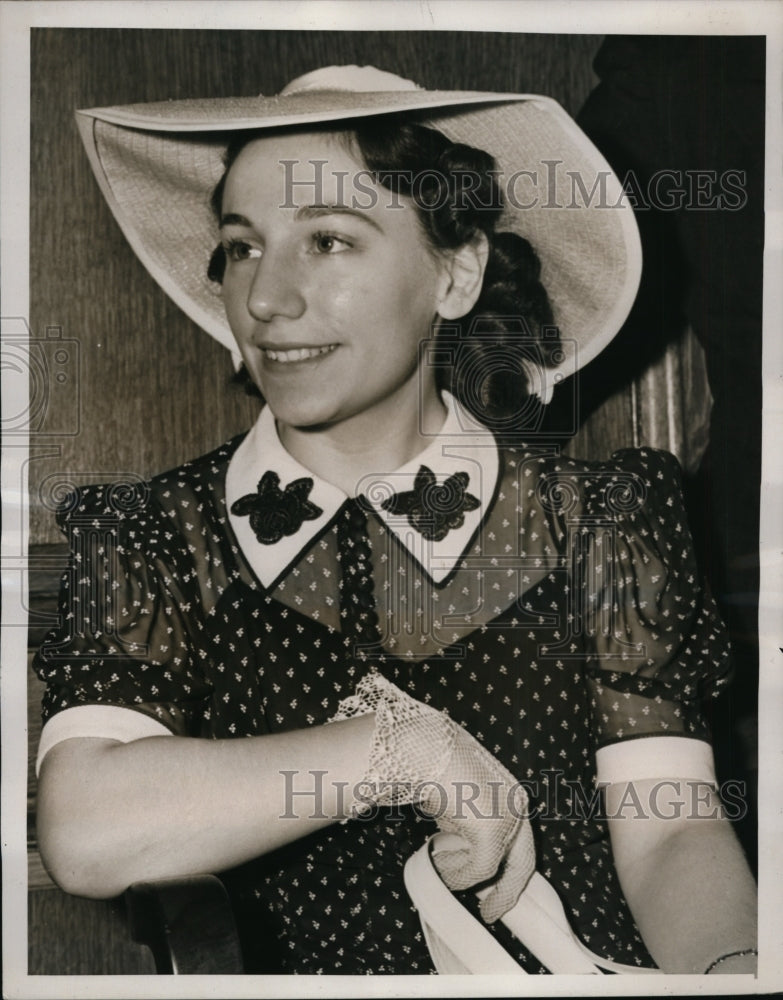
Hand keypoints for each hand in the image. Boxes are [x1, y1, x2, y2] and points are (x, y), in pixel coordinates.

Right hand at [329, 671, 534, 921]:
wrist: (422, 749)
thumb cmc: (434, 768)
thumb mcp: (458, 801)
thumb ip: (468, 825)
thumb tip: (461, 852)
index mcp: (514, 796)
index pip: (520, 842)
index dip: (508, 871)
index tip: (492, 892)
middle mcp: (518, 806)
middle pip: (522, 862)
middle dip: (505, 892)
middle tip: (489, 913)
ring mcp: (509, 818)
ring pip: (492, 868)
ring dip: (461, 873)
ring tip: (437, 863)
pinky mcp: (493, 833)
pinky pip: (477, 870)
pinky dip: (456, 873)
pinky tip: (436, 860)